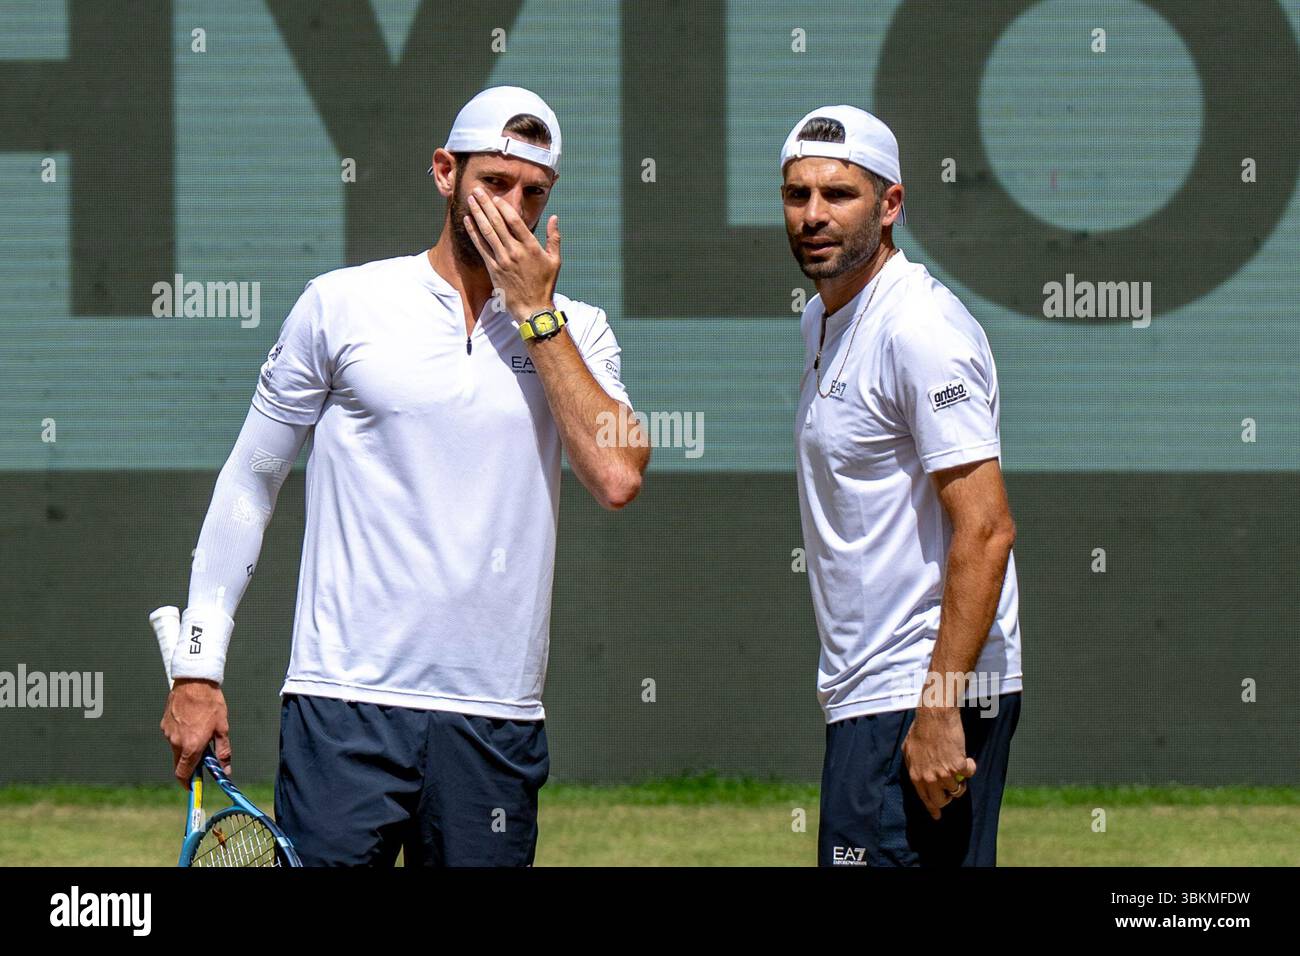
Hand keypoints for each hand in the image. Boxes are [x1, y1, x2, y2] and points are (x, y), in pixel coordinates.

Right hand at [160, 678, 230, 787]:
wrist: (194, 682)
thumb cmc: (211, 704)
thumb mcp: (222, 728)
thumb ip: (223, 752)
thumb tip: (225, 771)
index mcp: (191, 746)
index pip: (183, 774)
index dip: (187, 783)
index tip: (192, 787)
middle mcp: (176, 743)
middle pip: (179, 763)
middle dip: (190, 765)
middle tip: (203, 758)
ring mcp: (168, 733)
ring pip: (176, 749)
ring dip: (186, 747)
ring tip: (201, 731)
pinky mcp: (164, 725)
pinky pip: (172, 736)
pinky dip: (181, 736)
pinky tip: (192, 722)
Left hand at [462, 186, 560, 321]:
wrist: (533, 309)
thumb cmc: (545, 285)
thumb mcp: (555, 261)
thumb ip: (554, 238)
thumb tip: (554, 218)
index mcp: (531, 247)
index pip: (515, 221)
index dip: (503, 207)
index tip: (495, 197)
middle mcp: (515, 251)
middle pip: (497, 223)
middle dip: (486, 205)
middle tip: (477, 190)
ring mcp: (502, 260)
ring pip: (487, 232)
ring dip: (477, 214)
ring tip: (471, 200)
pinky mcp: (493, 269)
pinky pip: (481, 247)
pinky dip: (473, 233)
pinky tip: (468, 221)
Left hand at [901, 706, 976, 819]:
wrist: (934, 716)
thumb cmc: (920, 729)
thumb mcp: (908, 750)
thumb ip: (912, 766)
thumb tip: (917, 776)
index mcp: (916, 775)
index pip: (925, 799)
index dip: (932, 809)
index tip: (937, 815)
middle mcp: (930, 778)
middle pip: (942, 800)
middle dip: (948, 797)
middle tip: (951, 791)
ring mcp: (945, 773)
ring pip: (958, 789)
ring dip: (960, 780)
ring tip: (957, 766)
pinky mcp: (958, 766)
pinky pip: (969, 774)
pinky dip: (970, 767)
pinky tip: (966, 758)